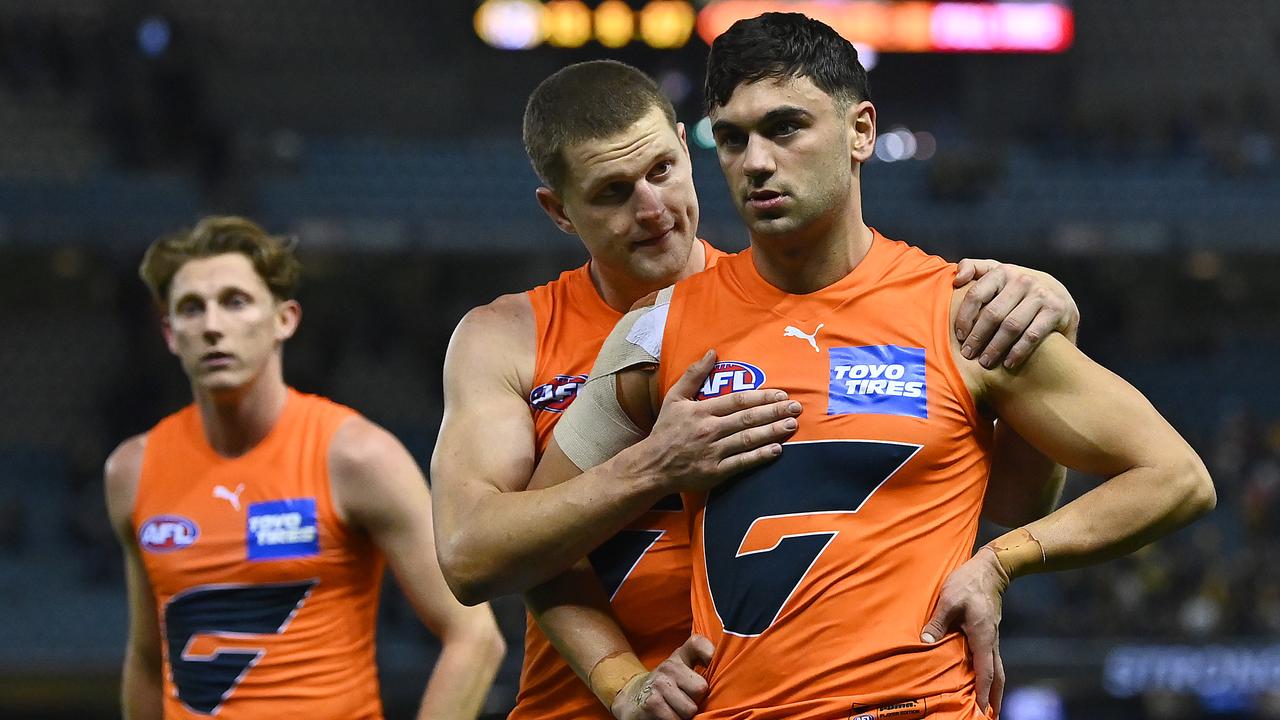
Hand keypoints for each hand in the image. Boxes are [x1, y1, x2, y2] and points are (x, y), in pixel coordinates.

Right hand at [611, 635, 712, 719]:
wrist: (631, 699)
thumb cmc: (665, 687)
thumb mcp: (681, 669)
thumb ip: (700, 659)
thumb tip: (719, 666)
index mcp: (679, 657)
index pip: (697, 644)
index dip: (708, 653)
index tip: (708, 663)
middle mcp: (668, 666)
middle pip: (700, 688)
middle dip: (696, 699)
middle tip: (685, 699)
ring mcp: (659, 684)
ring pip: (690, 708)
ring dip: (684, 714)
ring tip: (675, 708)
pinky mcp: (652, 703)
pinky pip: (676, 719)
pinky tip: (666, 715)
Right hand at [630, 350, 801, 493]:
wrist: (651, 466)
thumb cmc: (666, 430)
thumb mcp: (674, 398)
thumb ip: (693, 374)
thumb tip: (712, 351)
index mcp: (701, 410)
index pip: (737, 400)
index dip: (761, 396)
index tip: (781, 394)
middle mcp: (709, 430)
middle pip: (747, 418)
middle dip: (774, 412)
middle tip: (796, 408)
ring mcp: (713, 452)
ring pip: (747, 439)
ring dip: (772, 432)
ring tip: (791, 425)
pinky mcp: (715, 472)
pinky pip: (741, 463)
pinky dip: (759, 456)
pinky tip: (776, 450)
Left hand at [920, 548, 1010, 717]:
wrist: (989, 569)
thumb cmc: (968, 583)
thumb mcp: (949, 600)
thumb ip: (938, 621)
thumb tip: (926, 641)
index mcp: (982, 636)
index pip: (985, 671)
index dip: (983, 692)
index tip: (982, 710)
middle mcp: (990, 641)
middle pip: (997, 676)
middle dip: (994, 697)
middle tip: (991, 715)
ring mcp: (991, 637)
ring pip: (997, 668)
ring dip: (994, 687)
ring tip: (990, 705)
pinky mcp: (988, 632)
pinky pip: (992, 659)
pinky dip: (990, 674)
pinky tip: (982, 679)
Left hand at [953, 259, 1079, 369]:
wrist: (1060, 296)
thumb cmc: (1019, 289)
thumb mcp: (998, 272)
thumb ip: (975, 268)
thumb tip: (957, 279)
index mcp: (1003, 272)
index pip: (976, 295)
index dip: (964, 317)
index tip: (959, 336)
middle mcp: (1022, 280)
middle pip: (992, 313)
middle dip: (977, 337)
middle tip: (968, 354)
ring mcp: (1041, 295)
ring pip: (1011, 326)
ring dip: (995, 347)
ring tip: (985, 362)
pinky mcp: (1056, 310)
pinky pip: (1031, 335)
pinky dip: (1018, 351)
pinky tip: (1008, 363)